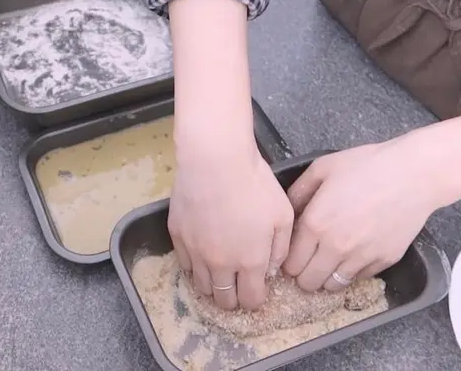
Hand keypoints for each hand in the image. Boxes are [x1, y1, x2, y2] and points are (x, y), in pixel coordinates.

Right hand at [168, 145, 293, 309]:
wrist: (216, 161)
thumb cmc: (255, 184)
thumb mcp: (283, 214)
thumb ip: (280, 248)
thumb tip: (272, 269)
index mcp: (250, 261)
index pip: (250, 300)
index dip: (255, 300)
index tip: (257, 290)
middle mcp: (221, 264)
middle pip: (224, 299)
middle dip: (233, 298)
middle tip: (238, 286)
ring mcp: (195, 252)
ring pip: (201, 286)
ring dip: (213, 285)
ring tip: (219, 272)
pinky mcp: (177, 236)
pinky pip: (184, 264)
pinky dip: (194, 266)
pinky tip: (202, 255)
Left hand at [282, 140, 440, 292]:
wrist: (415, 173)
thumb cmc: (368, 165)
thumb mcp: (323, 168)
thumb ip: (298, 192)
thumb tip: (289, 213)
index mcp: (315, 224)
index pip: (290, 264)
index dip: (289, 262)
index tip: (295, 255)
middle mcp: (335, 247)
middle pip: (308, 282)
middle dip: (304, 274)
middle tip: (310, 261)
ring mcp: (361, 257)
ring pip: (333, 286)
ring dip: (327, 276)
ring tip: (331, 260)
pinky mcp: (384, 261)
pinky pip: (359, 278)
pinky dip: (353, 270)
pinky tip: (355, 252)